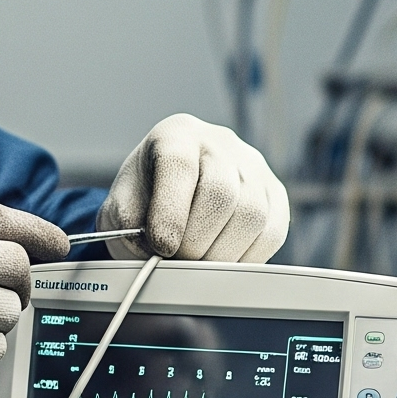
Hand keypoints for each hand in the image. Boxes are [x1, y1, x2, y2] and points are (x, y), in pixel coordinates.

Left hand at [99, 114, 288, 263]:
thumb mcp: (121, 206)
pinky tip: (221, 260)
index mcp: (177, 135)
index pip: (179, 167)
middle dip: (196, 241)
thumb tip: (153, 250)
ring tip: (197, 262)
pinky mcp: (275, 195)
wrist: (169, 191)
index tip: (161, 247)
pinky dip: (245, 258)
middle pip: (221, 194)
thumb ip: (127, 223)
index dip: (170, 213)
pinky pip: (272, 233)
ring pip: (251, 216)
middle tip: (177, 260)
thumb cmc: (144, 199)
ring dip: (221, 254)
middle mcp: (220, 144)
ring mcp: (254, 167)